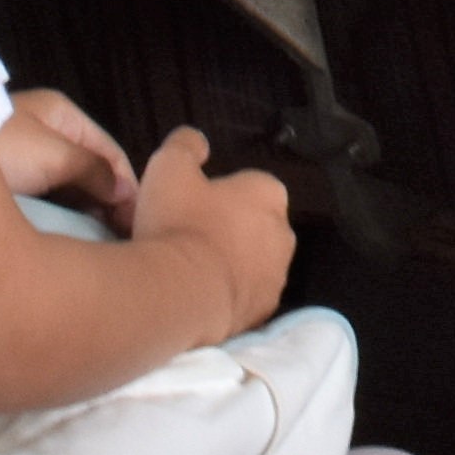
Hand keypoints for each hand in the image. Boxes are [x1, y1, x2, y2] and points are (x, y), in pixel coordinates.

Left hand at [0, 89, 139, 231]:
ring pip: (69, 187)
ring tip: (99, 242)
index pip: (110, 151)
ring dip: (86, 211)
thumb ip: (94, 171)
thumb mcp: (53, 156)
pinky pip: (45, 201)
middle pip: (91, 169)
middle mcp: (48, 133)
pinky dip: (61, 216)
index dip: (128, 186)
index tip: (138, 223)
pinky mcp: (9, 185)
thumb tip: (126, 193)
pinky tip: (69, 237)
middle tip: (121, 238)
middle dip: (108, 202)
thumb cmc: (2, 151)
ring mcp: (27, 159)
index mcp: (63, 115)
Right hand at [136, 130, 297, 321]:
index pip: (248, 186)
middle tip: (190, 238)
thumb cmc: (179, 222)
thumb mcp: (169, 165)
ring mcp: (278, 275)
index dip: (218, 195)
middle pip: (254, 225)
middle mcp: (284, 232)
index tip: (191, 207)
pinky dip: (229, 295)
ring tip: (192, 270)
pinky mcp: (265, 311)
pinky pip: (247, 296)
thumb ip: (186, 145)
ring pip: (253, 263)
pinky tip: (201, 295)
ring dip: (230, 264)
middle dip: (229, 230)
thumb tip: (197, 143)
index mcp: (268, 192)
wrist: (181, 292)